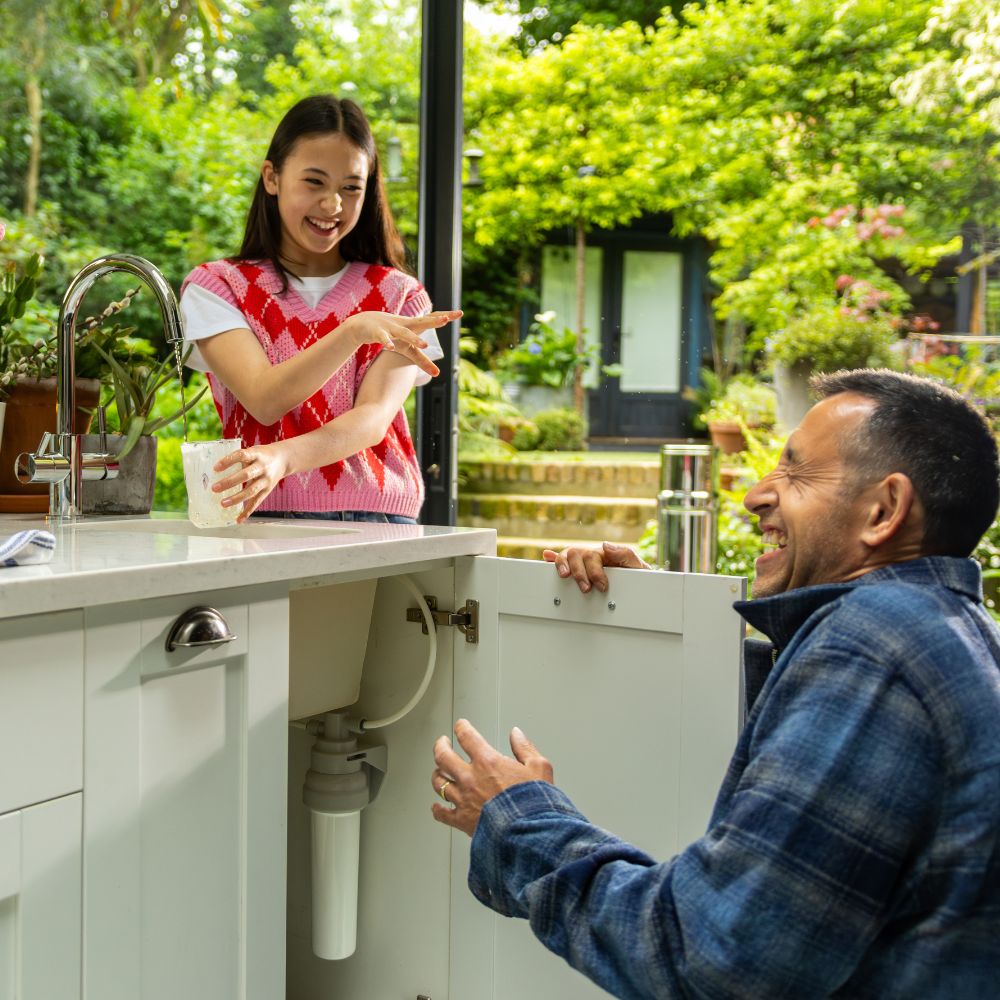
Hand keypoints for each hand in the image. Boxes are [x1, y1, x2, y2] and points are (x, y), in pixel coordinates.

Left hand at [212, 443, 289, 521]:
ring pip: (251, 491)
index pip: (241, 455)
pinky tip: (239, 519)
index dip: (228, 461)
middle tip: (214, 488)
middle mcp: (262, 467)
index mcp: (256, 454)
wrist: (284, 459)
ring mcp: (266, 480)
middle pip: (246, 475)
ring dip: (236, 498)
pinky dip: (247, 511)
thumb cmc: (262, 455)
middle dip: (229, 482)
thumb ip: (239, 459)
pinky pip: (257, 502)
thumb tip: (216, 469)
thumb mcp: (253, 451)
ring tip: (223, 503)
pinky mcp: (267, 490)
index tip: (215, 468)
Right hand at [341, 309, 461, 378]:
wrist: (362, 325)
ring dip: (413, 338)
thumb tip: (438, 374)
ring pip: (403, 333)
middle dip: (433, 321)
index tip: (460, 313)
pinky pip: (383, 338)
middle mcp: (404, 324)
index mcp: (413, 326)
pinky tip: (391, 347)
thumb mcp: (407, 349)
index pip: (431, 319)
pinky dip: (387, 342)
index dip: (445, 316)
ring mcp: (391, 328)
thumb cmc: (390, 335)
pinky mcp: (377, 333)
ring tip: (424, 345)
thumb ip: (423, 360)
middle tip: (446, 320)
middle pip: (421, 322)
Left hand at [431, 719, 552, 837]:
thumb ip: (525, 748)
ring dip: (437, 774)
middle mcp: (470, 778)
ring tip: (438, 771)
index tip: (460, 725)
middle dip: (440, 746)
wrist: (527, 834)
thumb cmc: (534, 803)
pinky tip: (437, 806)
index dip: (461, 727)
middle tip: (442, 742)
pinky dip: (437, 809)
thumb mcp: (539, 768)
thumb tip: (516, 734)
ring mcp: (463, 799)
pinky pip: (442, 813)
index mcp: (487, 762)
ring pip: (438, 783)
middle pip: (443, 756)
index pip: (467, 736)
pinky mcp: (461, 821)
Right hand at [542, 541, 649, 593]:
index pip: (594, 556)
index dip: (595, 571)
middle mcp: (593, 555)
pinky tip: (546, 557)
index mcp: (606, 553)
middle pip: (578, 554)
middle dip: (579, 573)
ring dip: (563, 565)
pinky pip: (564, 559)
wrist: (640, 588)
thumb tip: (606, 545)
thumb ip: (626, 554)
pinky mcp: (579, 569)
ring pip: (568, 556)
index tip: (602, 586)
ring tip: (565, 576)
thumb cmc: (639, 577)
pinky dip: (553, 558)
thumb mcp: (638, 567)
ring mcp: (585, 561)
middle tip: (586, 588)